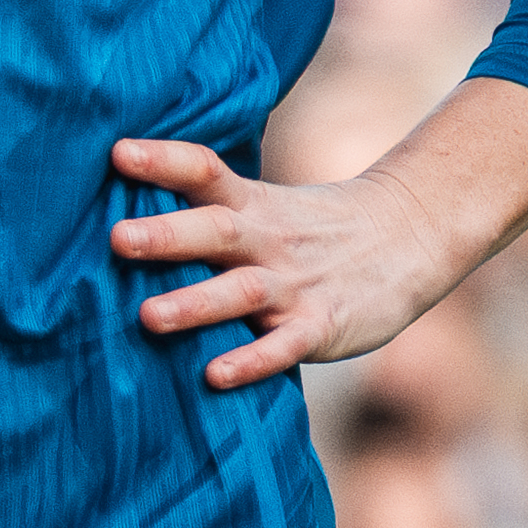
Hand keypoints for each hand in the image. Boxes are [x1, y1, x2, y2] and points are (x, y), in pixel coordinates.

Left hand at [109, 82, 527, 388]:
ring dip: (195, 304)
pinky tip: (215, 376)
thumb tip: (116, 212)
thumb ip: (206, 209)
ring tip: (146, 316)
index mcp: (252, 205)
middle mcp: (268, 240)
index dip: (163, 161)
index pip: (205, 171)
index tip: (117, 152)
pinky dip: (251, 361)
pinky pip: (284, 347)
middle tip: (116, 238)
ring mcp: (296, 285)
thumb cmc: (314, 229)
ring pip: (241, 292)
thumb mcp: (265, 206)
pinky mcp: (322, 327)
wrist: (411, 237)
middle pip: (216, 231)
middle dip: (166, 236)